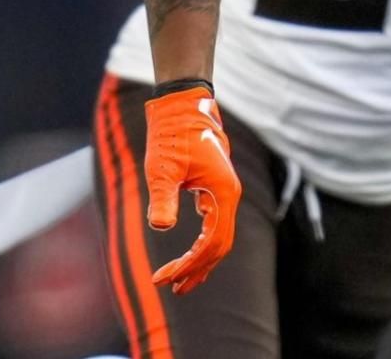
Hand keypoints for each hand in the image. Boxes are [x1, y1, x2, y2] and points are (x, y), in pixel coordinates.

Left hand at [143, 81, 240, 293]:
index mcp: (224, 194)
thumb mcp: (163, 167)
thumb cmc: (172, 133)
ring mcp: (225, 193)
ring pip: (219, 237)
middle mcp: (230, 196)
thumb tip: (161, 227)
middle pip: (220, 246)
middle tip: (171, 287)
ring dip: (200, 261)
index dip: (190, 265)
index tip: (164, 279)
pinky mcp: (216, 188)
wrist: (182, 104)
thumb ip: (163, 197)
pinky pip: (214, 224)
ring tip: (180, 281)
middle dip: (196, 269)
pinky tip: (188, 254)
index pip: (212, 244)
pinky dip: (202, 243)